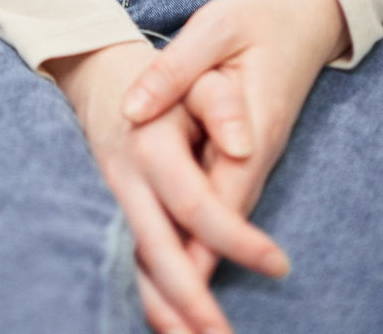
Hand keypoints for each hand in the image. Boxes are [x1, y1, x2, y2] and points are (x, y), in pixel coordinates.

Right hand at [47, 41, 288, 333]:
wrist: (101, 74)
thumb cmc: (164, 77)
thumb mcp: (196, 73)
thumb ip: (221, 104)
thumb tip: (243, 147)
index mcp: (151, 145)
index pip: (196, 205)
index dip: (237, 239)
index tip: (280, 265)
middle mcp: (126, 180)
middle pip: (158, 251)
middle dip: (191, 300)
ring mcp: (114, 201)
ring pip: (136, 268)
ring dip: (166, 313)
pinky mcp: (112, 215)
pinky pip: (130, 265)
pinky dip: (150, 300)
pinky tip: (174, 327)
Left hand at [120, 0, 347, 293]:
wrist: (307, 15)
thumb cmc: (256, 19)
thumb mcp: (214, 28)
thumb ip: (175, 71)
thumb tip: (134, 109)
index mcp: (249, 124)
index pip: (223, 193)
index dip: (201, 239)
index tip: (179, 282)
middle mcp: (254, 151)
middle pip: (227, 219)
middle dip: (203, 271)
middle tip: (184, 325)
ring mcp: (254, 155)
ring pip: (227, 215)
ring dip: (203, 259)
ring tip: (178, 315)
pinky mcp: (247, 153)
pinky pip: (226, 198)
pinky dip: (206, 232)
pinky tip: (184, 262)